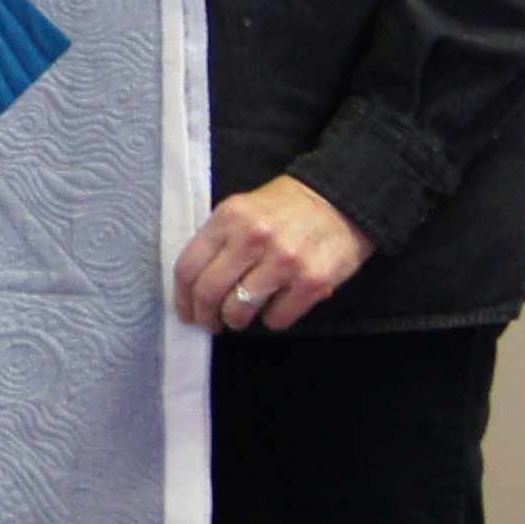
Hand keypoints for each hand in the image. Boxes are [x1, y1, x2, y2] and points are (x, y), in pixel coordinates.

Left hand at [175, 175, 373, 334]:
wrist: (342, 201)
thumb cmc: (286, 208)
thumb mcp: (242, 208)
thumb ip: (218, 239)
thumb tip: (195, 283)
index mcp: (229, 218)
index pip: (189, 267)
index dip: (182, 298)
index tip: (186, 311)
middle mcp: (253, 238)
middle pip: (209, 292)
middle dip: (205, 316)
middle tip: (209, 323)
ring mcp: (283, 262)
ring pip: (239, 310)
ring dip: (235, 320)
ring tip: (240, 317)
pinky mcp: (312, 283)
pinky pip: (277, 319)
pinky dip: (272, 320)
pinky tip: (275, 307)